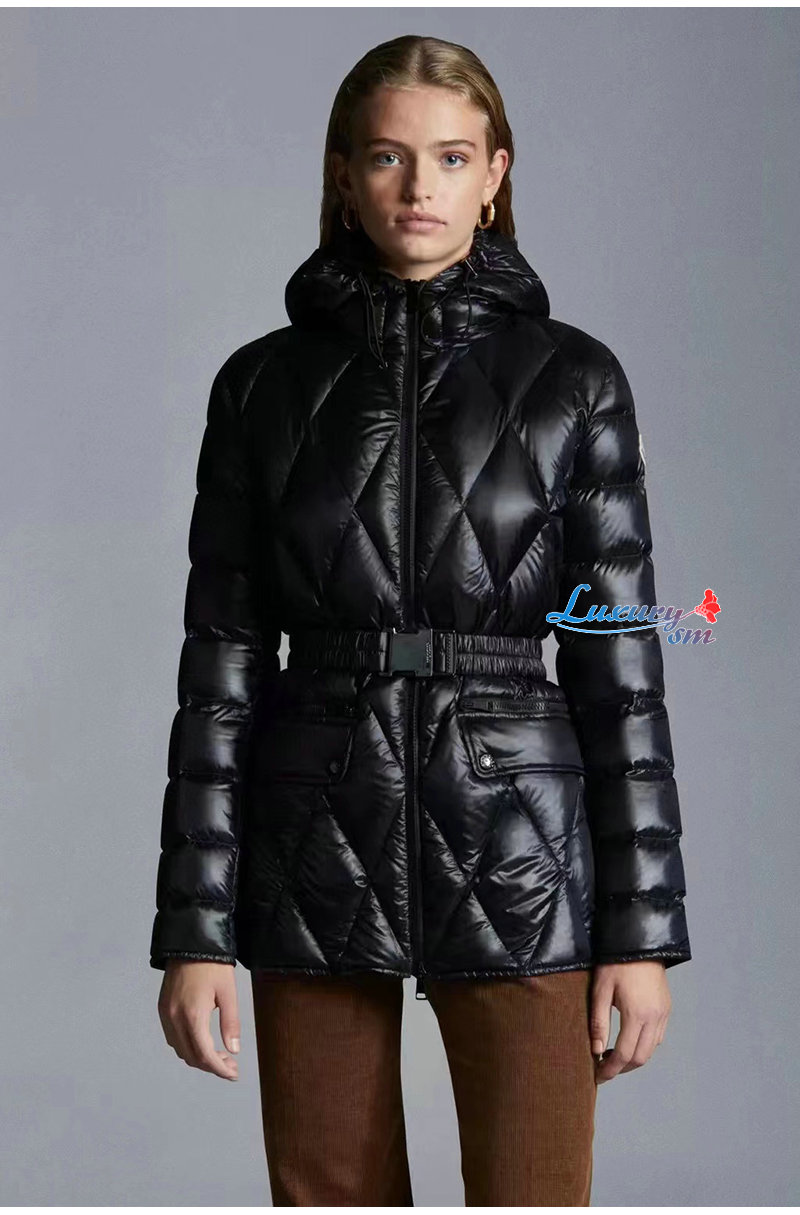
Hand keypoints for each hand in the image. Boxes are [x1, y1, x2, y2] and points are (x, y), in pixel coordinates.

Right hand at [158, 960, 240, 1080]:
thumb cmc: (212, 964)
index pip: (204, 1055)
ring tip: (219, 1055)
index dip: (219, 1069)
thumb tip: (233, 1050)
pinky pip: (172, 1037)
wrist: (190, 941)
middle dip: (211, 1066)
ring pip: (180, 1049)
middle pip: (191, 1057)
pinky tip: (202, 1041)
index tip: (233, 1074)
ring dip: (198, 1057)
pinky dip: (187, 1045)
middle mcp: (174, 1018)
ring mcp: (165, 1014)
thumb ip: (230, 1023)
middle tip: (231, 1065)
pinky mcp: (162, 1008)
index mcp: (192, 1015)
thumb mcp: (228, 992)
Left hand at [590, 961, 670, 1083]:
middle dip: (622, 1068)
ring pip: (651, 1049)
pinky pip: (658, 1036)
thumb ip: (599, 1022)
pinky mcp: (666, 1008)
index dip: (610, 1069)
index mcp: (637, 1014)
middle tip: (604, 1068)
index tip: (598, 1075)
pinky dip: (644, 1045)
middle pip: (640, 1058)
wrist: (638, 942)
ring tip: (614, 1055)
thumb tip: (596, 1051)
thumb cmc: (615, 963)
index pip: (624, 1054)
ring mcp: (663, 1013)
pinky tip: (630, 1039)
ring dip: (634, 1058)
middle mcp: (654, 1017)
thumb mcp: (601, 990)